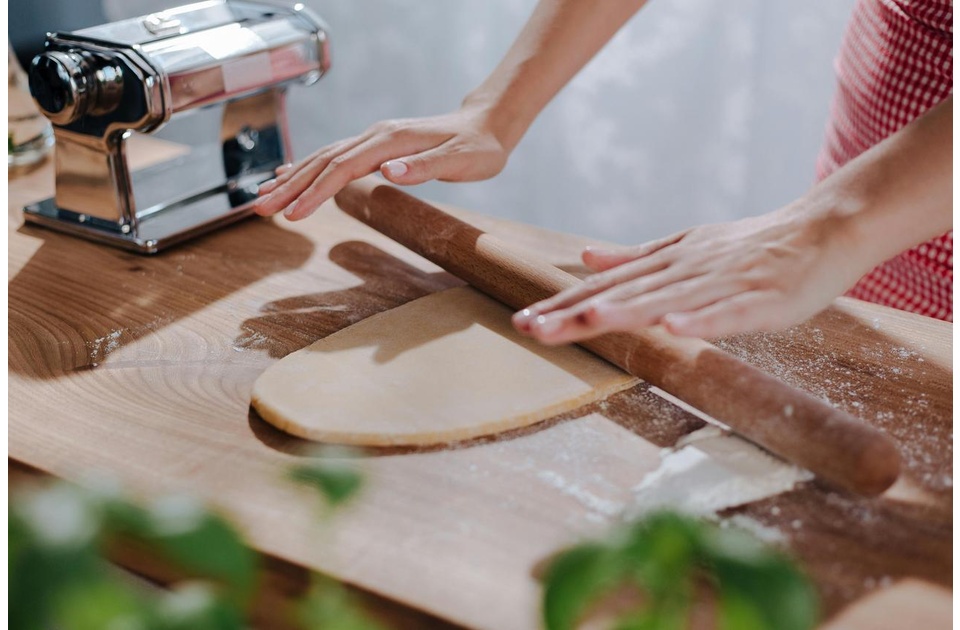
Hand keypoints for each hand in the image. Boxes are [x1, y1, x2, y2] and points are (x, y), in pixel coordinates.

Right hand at [253, 105, 510, 220]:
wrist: (486, 125)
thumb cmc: (478, 148)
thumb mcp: (461, 161)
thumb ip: (424, 167)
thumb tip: (388, 172)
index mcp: (391, 141)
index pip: (343, 168)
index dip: (316, 192)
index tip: (293, 214)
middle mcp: (376, 136)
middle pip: (324, 162)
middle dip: (290, 187)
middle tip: (260, 209)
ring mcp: (374, 139)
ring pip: (324, 158)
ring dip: (293, 179)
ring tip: (262, 198)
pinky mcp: (376, 146)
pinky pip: (334, 157)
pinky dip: (308, 168)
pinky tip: (289, 176)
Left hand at [513, 204, 866, 340]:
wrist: (820, 229)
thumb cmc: (750, 245)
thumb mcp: (685, 245)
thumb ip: (635, 257)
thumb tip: (585, 257)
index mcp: (667, 261)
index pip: (606, 287)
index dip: (564, 304)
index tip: (523, 321)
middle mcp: (686, 270)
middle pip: (625, 296)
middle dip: (576, 314)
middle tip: (531, 329)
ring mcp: (723, 283)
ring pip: (668, 300)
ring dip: (627, 311)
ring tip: (587, 322)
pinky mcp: (763, 299)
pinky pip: (729, 312)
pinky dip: (702, 320)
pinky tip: (675, 328)